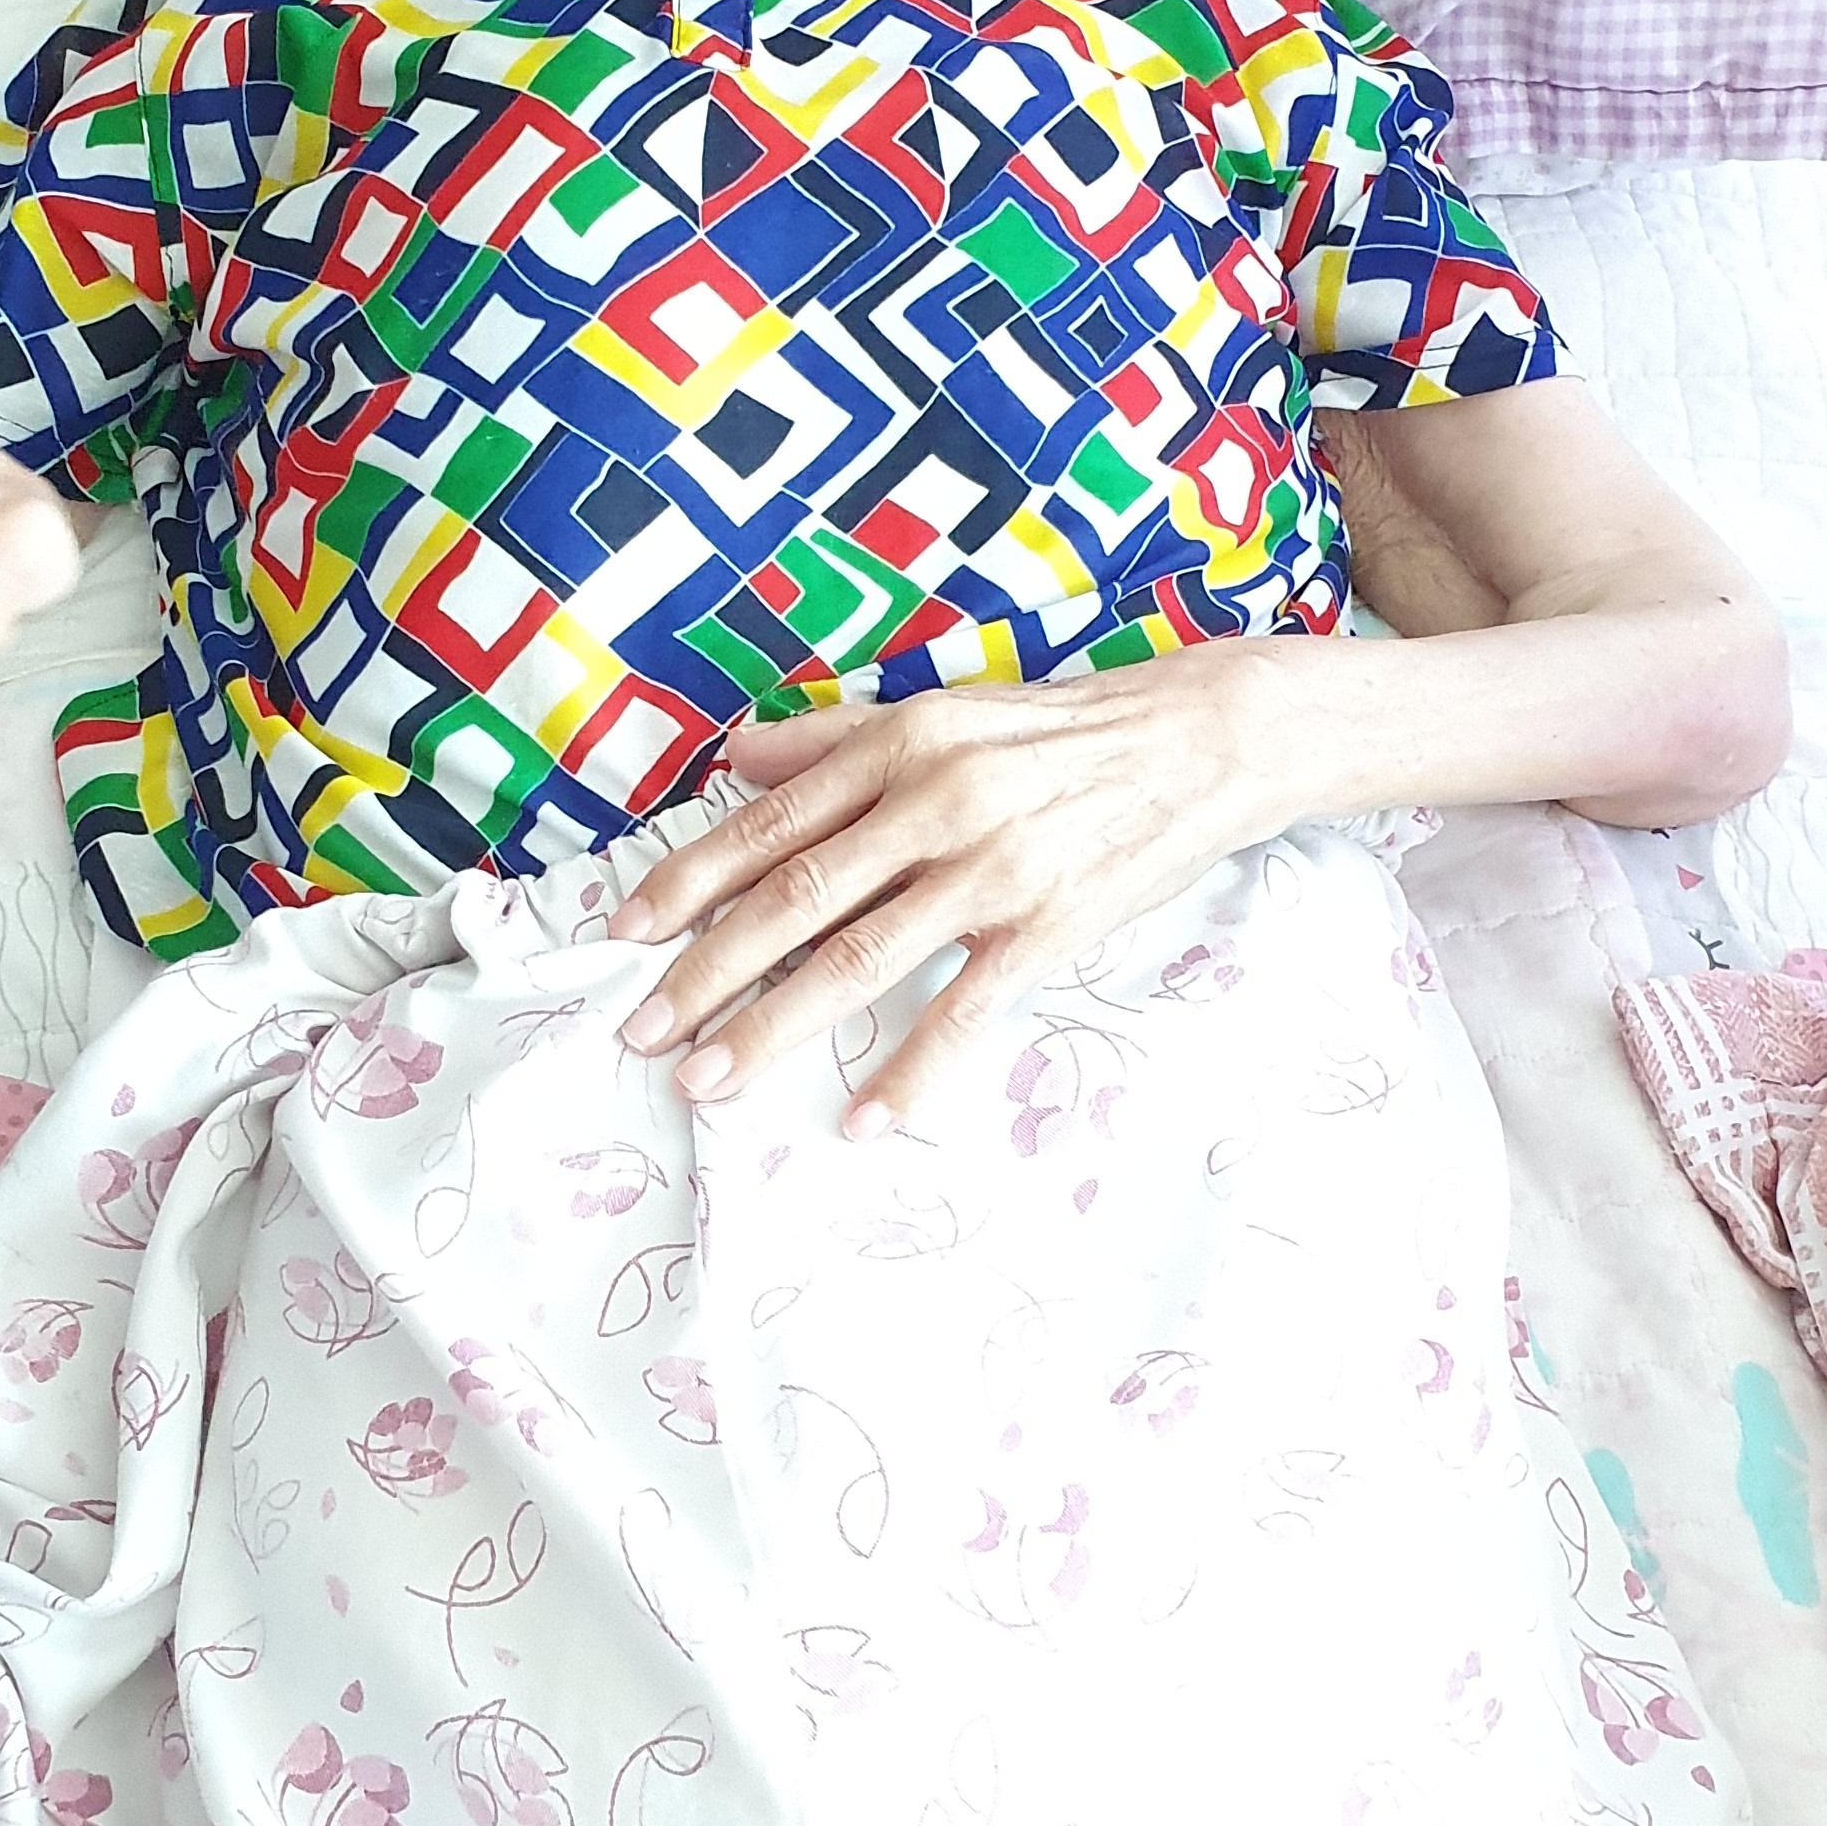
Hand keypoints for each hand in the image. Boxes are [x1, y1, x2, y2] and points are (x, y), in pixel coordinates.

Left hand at [609, 653, 1294, 1132]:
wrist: (1200, 741)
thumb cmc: (1064, 732)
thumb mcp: (944, 710)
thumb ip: (833, 738)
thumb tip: (734, 757)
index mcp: (898, 745)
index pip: (768, 824)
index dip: (688, 882)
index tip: (626, 934)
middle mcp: (933, 803)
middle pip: (794, 900)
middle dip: (704, 971)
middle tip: (642, 1032)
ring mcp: (990, 869)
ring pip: (858, 957)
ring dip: (773, 1027)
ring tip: (709, 1080)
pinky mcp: (1047, 926)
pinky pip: (963, 1008)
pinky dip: (911, 1067)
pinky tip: (864, 1115)